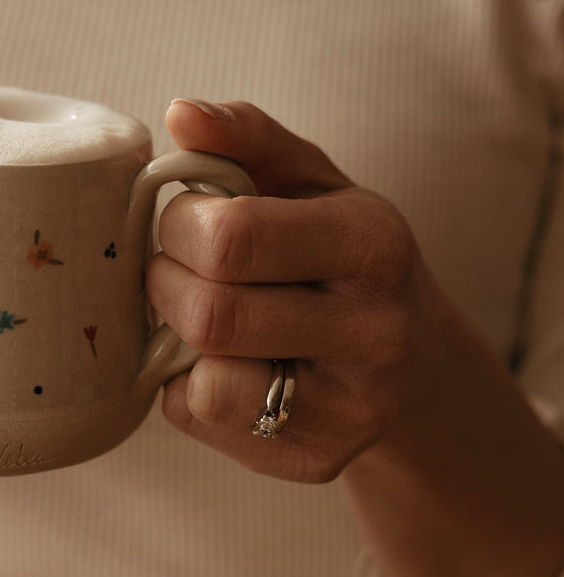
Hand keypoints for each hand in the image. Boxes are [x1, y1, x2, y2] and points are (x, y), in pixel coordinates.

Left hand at [147, 99, 447, 482]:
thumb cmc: (340, 256)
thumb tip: (181, 115)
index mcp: (372, 246)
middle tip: (178, 271)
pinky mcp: (315, 460)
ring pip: (206, 385)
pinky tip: (223, 362)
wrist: (410, 357)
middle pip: (210, 315)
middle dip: (166, 285)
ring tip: (201, 317)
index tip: (188, 221)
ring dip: (175, 343)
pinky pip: (202, 420)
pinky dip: (186, 387)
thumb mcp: (311, 182)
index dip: (179, 227)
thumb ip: (247, 139)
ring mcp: (350, 410)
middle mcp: (375, 334)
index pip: (230, 238)